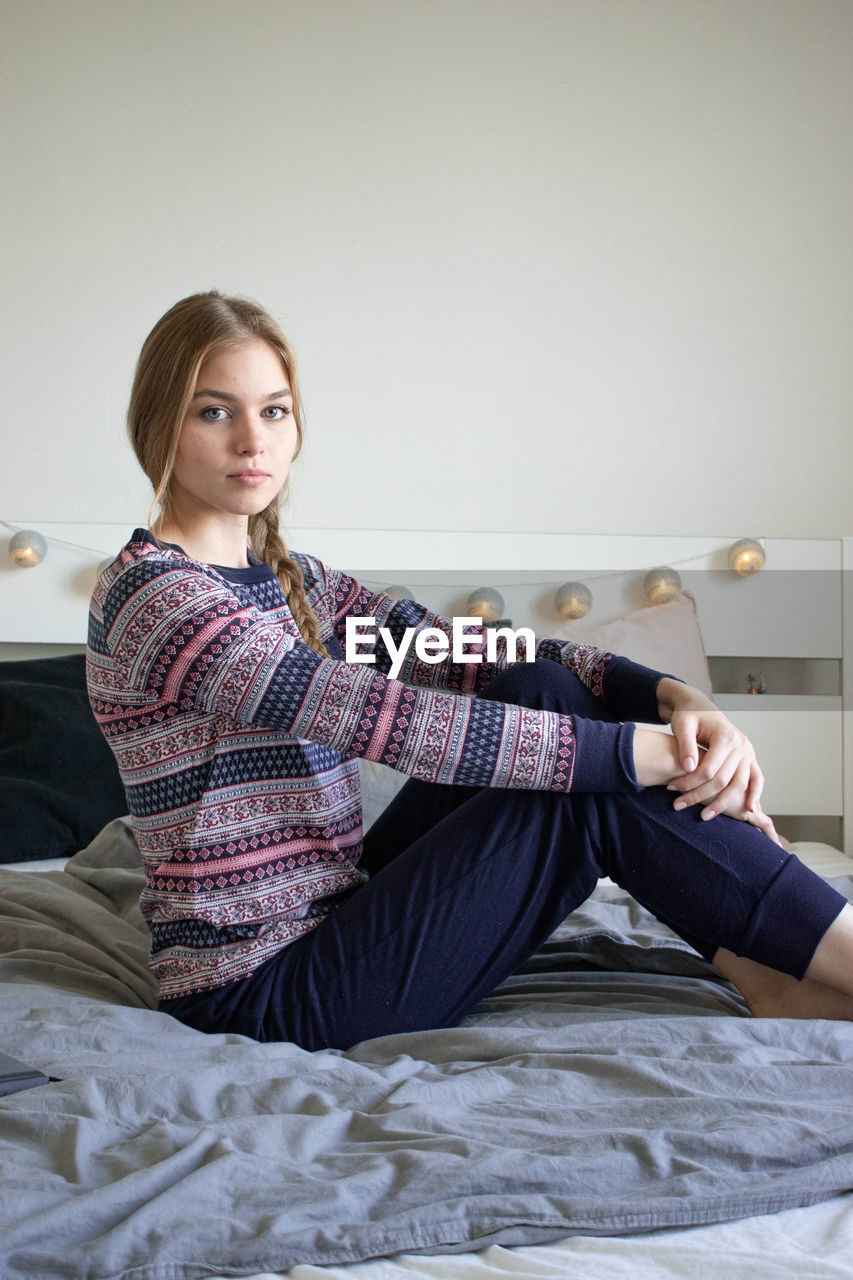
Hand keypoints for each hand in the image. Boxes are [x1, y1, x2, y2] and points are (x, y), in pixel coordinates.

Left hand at [655, 679, 767, 826]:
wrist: (700, 707)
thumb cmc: (689, 715)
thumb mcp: (682, 724)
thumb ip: (686, 745)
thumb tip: (690, 768)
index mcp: (726, 736)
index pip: (708, 769)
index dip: (689, 782)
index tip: (671, 788)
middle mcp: (741, 745)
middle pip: (722, 780)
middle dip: (699, 795)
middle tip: (678, 805)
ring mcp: (748, 752)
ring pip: (739, 784)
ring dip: (722, 804)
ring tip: (704, 816)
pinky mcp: (749, 758)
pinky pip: (757, 779)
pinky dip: (755, 794)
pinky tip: (748, 810)